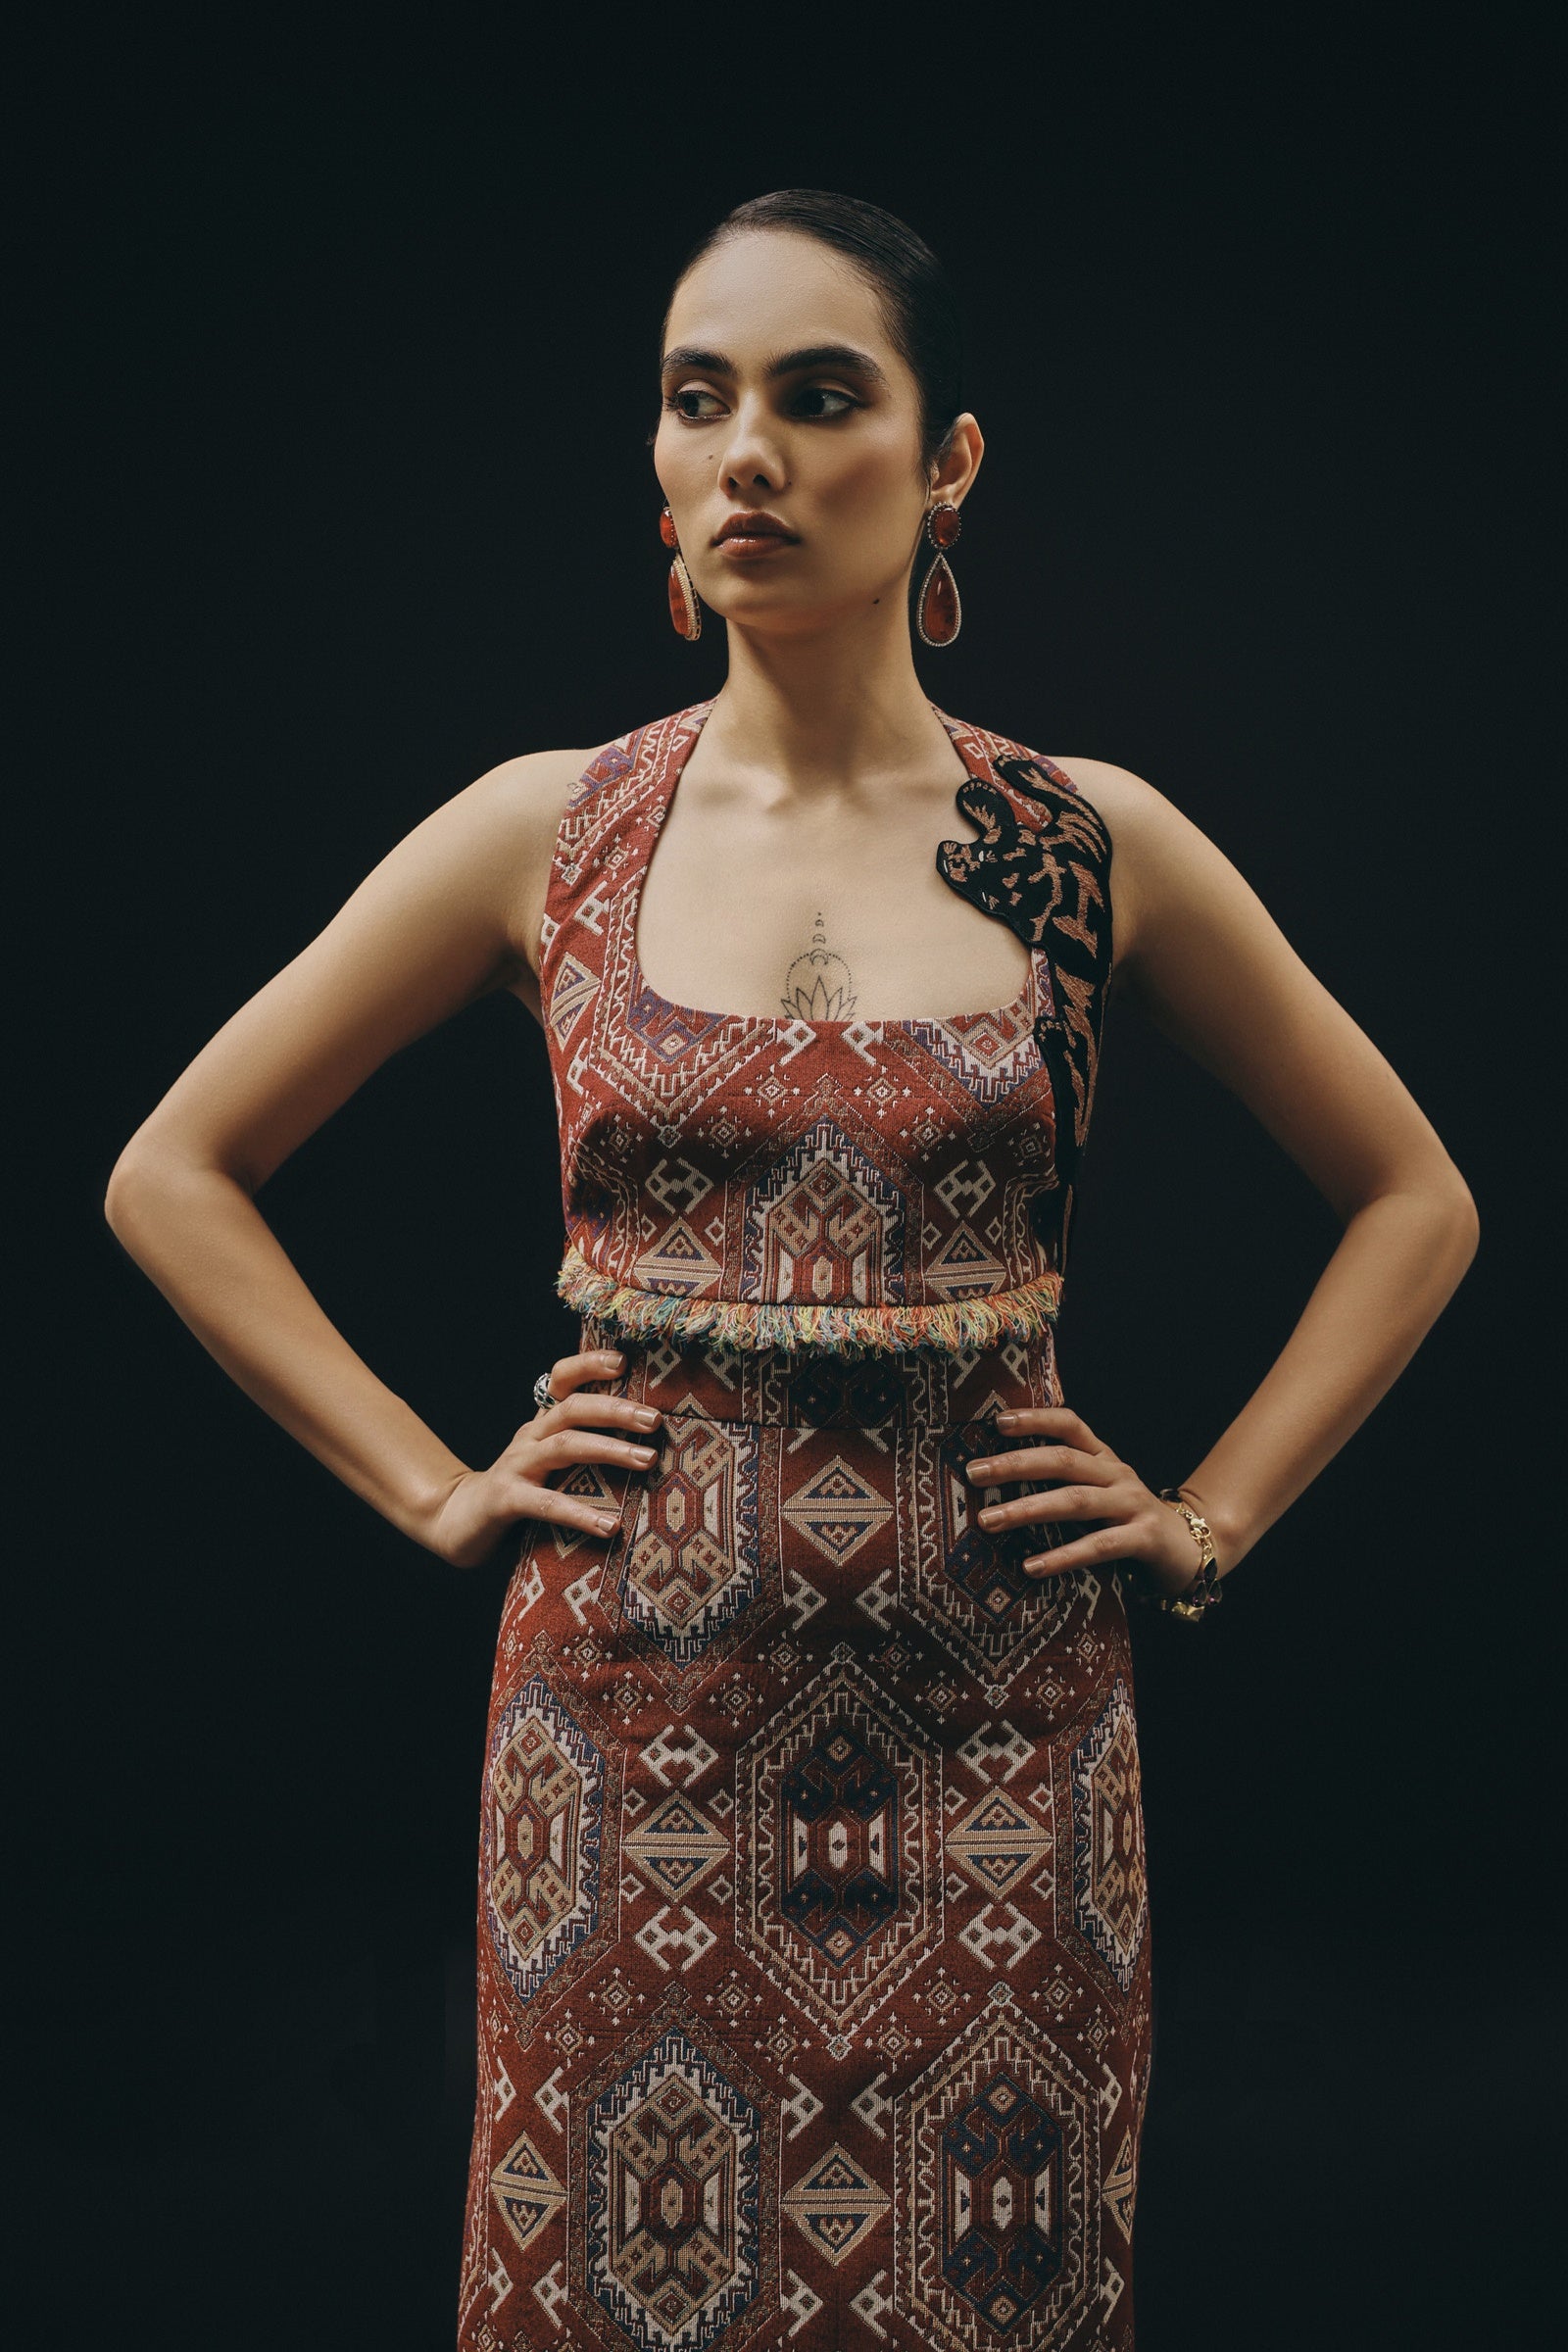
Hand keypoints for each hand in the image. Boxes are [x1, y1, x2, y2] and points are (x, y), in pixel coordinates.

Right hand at [428, 1350, 661, 1569]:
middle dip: (616, 1410)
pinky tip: (610, 1526)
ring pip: (565, 1447)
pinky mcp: (507, 1500)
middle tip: (654, 1420)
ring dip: (610, 1450)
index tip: (623, 1360)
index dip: (589, 1365)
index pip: (562, 1379)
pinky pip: (548, 1505)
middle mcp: (530, 1437)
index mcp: (541, 1424)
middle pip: (572, 1408)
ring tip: (647, 1460)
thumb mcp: (548, 1462)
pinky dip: (581, 1514)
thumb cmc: (517, 1491)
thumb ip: (582, 1447)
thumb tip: (644, 1443)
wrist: (458, 1521)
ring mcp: (516, 1466)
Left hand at [965, 1405, 1209, 1597]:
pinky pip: (1098, 1547)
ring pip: (1075, 1502)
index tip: (998, 1421)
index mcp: (1103, 1458)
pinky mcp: (1143, 1539)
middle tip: (974, 1473)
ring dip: (1028, 1509)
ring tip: (988, 1520)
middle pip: (1063, 1461)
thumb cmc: (1128, 1521)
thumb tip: (999, 1478)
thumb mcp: (1099, 1492)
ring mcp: (1132, 1505)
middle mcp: (1117, 1475)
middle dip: (1015, 1465)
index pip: (1070, 1424)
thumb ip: (1064, 1482)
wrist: (1191, 1550)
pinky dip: (1063, 1556)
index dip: (1036, 1418)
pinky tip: (1031, 1566)